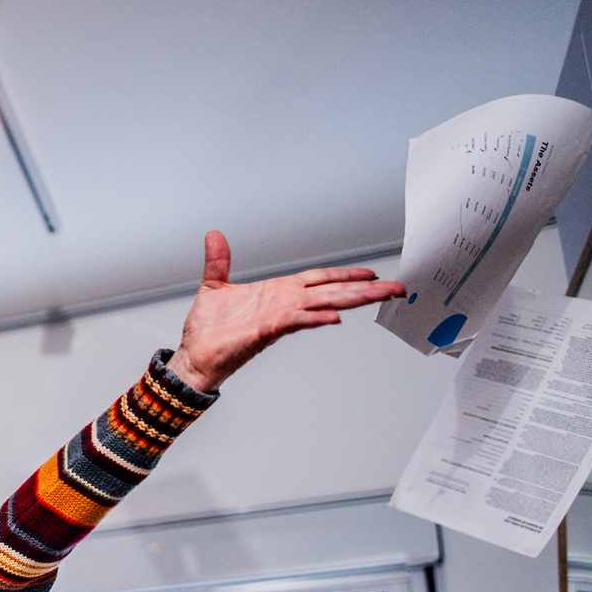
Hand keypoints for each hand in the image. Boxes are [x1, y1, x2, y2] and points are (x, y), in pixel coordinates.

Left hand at [166, 232, 405, 392]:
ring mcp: (279, 318)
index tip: (372, 273)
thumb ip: (219, 260)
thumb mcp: (214, 285)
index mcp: (279, 292)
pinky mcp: (267, 331)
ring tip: (383, 295)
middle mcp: (285, 304)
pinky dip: (315, 319)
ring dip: (354, 299)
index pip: (319, 279)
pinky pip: (296, 322)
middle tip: (398, 286)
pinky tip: (334, 318)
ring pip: (324, 305)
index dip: (345, 274)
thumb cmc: (207, 329)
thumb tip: (214, 235)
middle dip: (366, 289)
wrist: (193, 357)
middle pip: (333, 292)